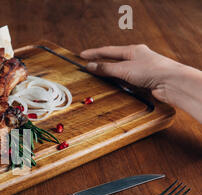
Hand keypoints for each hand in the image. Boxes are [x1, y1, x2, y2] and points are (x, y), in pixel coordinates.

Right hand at [80, 44, 201, 122]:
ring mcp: (140, 69)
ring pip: (120, 70)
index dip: (94, 53)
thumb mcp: (124, 69)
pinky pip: (125, 80)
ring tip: (96, 74)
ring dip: (108, 72)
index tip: (82, 55)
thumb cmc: (152, 71)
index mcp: (133, 50)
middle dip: (100, 61)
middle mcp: (137, 58)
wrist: (171, 83)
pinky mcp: (144, 80)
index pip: (108, 51)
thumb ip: (106, 68)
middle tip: (87, 63)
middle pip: (114, 59)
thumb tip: (91, 66)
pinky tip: (112, 84)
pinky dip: (117, 81)